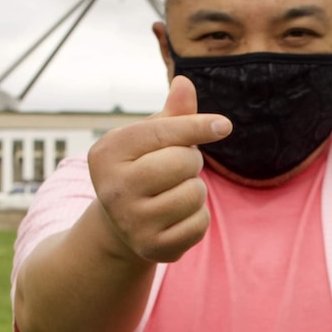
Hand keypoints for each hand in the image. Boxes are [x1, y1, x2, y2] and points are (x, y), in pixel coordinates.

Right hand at [88, 75, 231, 263]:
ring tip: (174, 192)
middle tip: (176, 168)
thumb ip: (172, 113)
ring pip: (194, 193)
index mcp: (108, 152)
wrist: (122, 223)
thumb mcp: (151, 137)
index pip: (163, 131)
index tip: (224, 125)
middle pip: (182, 162)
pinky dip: (197, 217)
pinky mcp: (151, 247)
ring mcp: (130, 221)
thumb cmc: (142, 166)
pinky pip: (199, 223)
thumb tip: (184, 83)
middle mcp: (112, 188)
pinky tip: (176, 216)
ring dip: (195, 190)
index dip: (198, 125)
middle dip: (191, 161)